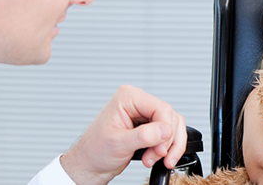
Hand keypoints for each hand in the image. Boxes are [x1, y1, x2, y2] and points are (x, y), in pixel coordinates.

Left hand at [60, 85, 186, 184]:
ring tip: (155, 159)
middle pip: (170, 117)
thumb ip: (143, 136)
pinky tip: (157, 158)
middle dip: (166, 141)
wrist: (90, 165)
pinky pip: (169, 133)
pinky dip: (168, 148)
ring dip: (169, 146)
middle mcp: (138, 103)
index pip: (160, 108)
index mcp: (128, 98)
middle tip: (157, 156)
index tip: (161, 148)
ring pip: (173, 126)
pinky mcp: (149, 127)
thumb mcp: (118, 143)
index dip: (165, 129)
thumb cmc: (95, 151)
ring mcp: (144, 114)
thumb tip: (165, 130)